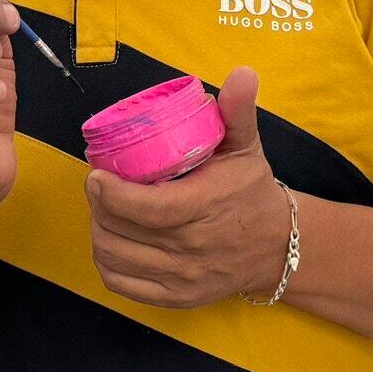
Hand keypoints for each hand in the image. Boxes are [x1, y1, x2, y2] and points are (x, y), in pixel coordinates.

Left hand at [84, 67, 290, 308]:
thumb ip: (238, 111)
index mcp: (208, 206)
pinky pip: (123, 285)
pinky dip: (106, 263)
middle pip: (122, 232)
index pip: (150, 208)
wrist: (276, 246)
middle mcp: (194, 249)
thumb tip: (242, 73)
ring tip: (102, 210)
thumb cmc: (251, 190)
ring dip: (99, 231)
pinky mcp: (176, 298)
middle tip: (97, 185)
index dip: (113, 194)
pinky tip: (111, 241)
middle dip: (98, 206)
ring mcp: (183, 278)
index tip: (96, 175)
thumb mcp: (246, 147)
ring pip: (115, 258)